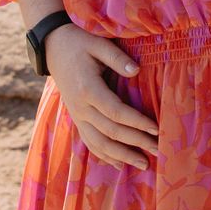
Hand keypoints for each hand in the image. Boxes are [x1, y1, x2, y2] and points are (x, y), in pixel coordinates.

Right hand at [44, 24, 159, 168]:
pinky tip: (119, 164)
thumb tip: (137, 70)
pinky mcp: (77, 119)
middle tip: (157, 151)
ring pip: (100, 144)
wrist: (52, 49)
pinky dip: (105, 155)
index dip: (137, 122)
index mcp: (88, 89)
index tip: (156, 129)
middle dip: (136, 143)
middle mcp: (81, 108)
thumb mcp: (99, 44)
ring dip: (122, 156)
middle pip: (111, 132)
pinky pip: (90, 142)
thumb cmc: (79, 44)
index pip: (116, 112)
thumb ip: (118, 58)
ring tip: (144, 165)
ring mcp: (77, 116)